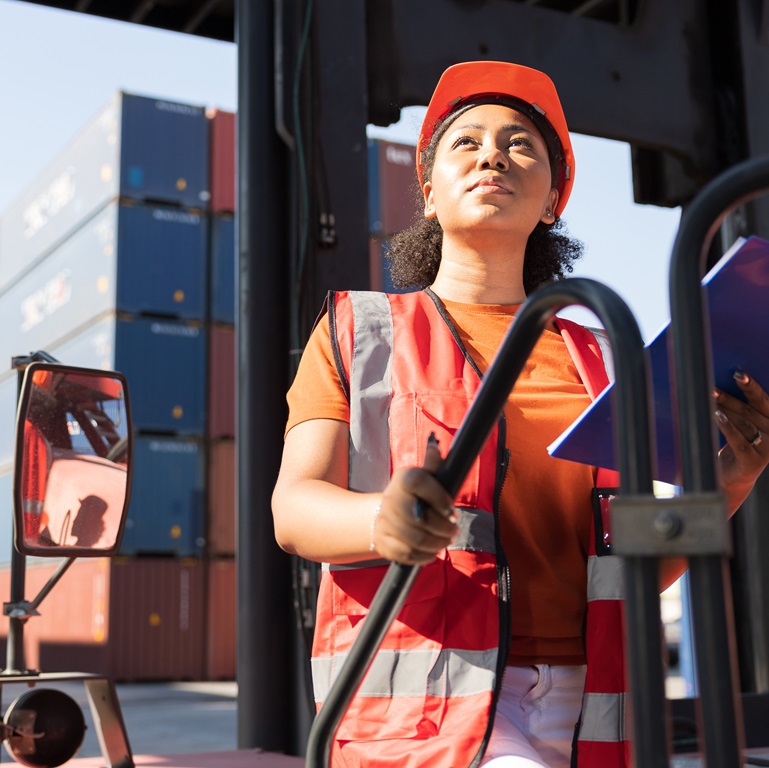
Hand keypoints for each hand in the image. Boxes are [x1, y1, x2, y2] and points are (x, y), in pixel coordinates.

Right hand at [371, 441, 458, 564]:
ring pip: (414, 539)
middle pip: (418, 518)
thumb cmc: (415, 495)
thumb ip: (433, 464)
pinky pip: (406, 554)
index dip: (439, 498)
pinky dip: (424, 556)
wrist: (384, 513)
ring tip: (446, 540)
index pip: (419, 482)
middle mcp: (390, 499)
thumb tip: (435, 444)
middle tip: (453, 530)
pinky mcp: (383, 542)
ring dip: (436, 543)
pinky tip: (433, 551)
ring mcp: (384, 522)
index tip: (452, 512)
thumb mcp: (425, 477)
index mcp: (403, 479)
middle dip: (442, 528)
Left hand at [714, 370, 768, 511]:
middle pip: (753, 409)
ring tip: (710, 394)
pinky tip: (715, 414)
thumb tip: (724, 382)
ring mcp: (767, 449)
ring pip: (744, 422)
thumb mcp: (742, 425)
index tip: (738, 373)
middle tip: (718, 381)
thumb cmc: (737, 444)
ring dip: (725, 406)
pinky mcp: (754, 461)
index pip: (764, 400)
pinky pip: (738, 439)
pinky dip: (726, 425)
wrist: (734, 478)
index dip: (751, 386)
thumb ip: (742, 409)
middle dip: (735, 393)